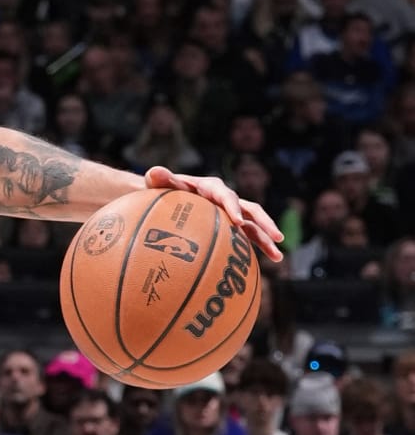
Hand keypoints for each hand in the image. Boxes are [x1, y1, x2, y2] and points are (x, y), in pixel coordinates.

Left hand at [144, 166, 283, 262]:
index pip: (226, 196)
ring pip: (254, 225)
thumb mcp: (159, 184)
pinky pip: (248, 236)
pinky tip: (269, 262)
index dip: (233, 207)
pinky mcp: (231, 226)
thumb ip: (160, 179)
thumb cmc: (162, 191)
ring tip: (278, 255)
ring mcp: (231, 213)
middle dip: (264, 222)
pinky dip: (258, 247)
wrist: (167, 196)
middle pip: (250, 209)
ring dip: (267, 238)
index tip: (237, 221)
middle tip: (276, 236)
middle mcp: (226, 199)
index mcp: (211, 187)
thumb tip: (155, 172)